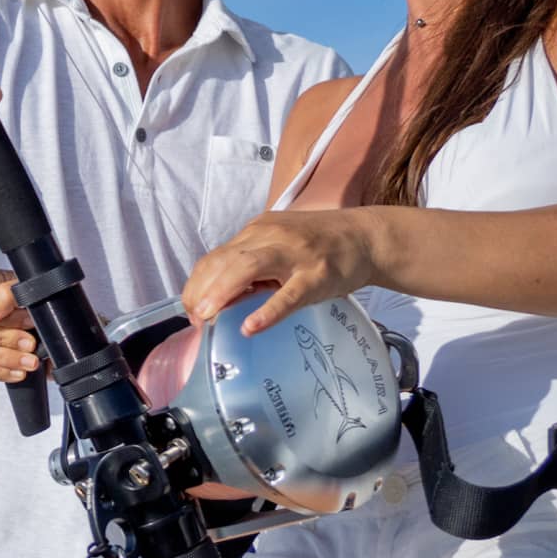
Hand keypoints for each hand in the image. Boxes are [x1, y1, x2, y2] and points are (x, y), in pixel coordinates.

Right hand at [0, 269, 43, 384]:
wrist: (57, 317)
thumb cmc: (42, 297)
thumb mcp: (31, 288)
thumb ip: (8, 294)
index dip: (1, 314)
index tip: (28, 321)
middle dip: (7, 339)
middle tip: (31, 343)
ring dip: (8, 359)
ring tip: (31, 361)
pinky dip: (1, 372)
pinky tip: (19, 372)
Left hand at [181, 209, 375, 335]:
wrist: (366, 237)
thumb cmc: (320, 246)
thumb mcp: (280, 246)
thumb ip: (251, 266)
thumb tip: (218, 299)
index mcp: (258, 231)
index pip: (216, 256)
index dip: (197, 284)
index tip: (190, 309)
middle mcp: (271, 236)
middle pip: (225, 260)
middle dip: (202, 290)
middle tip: (193, 318)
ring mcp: (295, 254)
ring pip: (249, 267)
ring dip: (222, 292)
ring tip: (207, 317)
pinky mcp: (318, 275)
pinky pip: (289, 294)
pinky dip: (268, 310)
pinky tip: (251, 326)